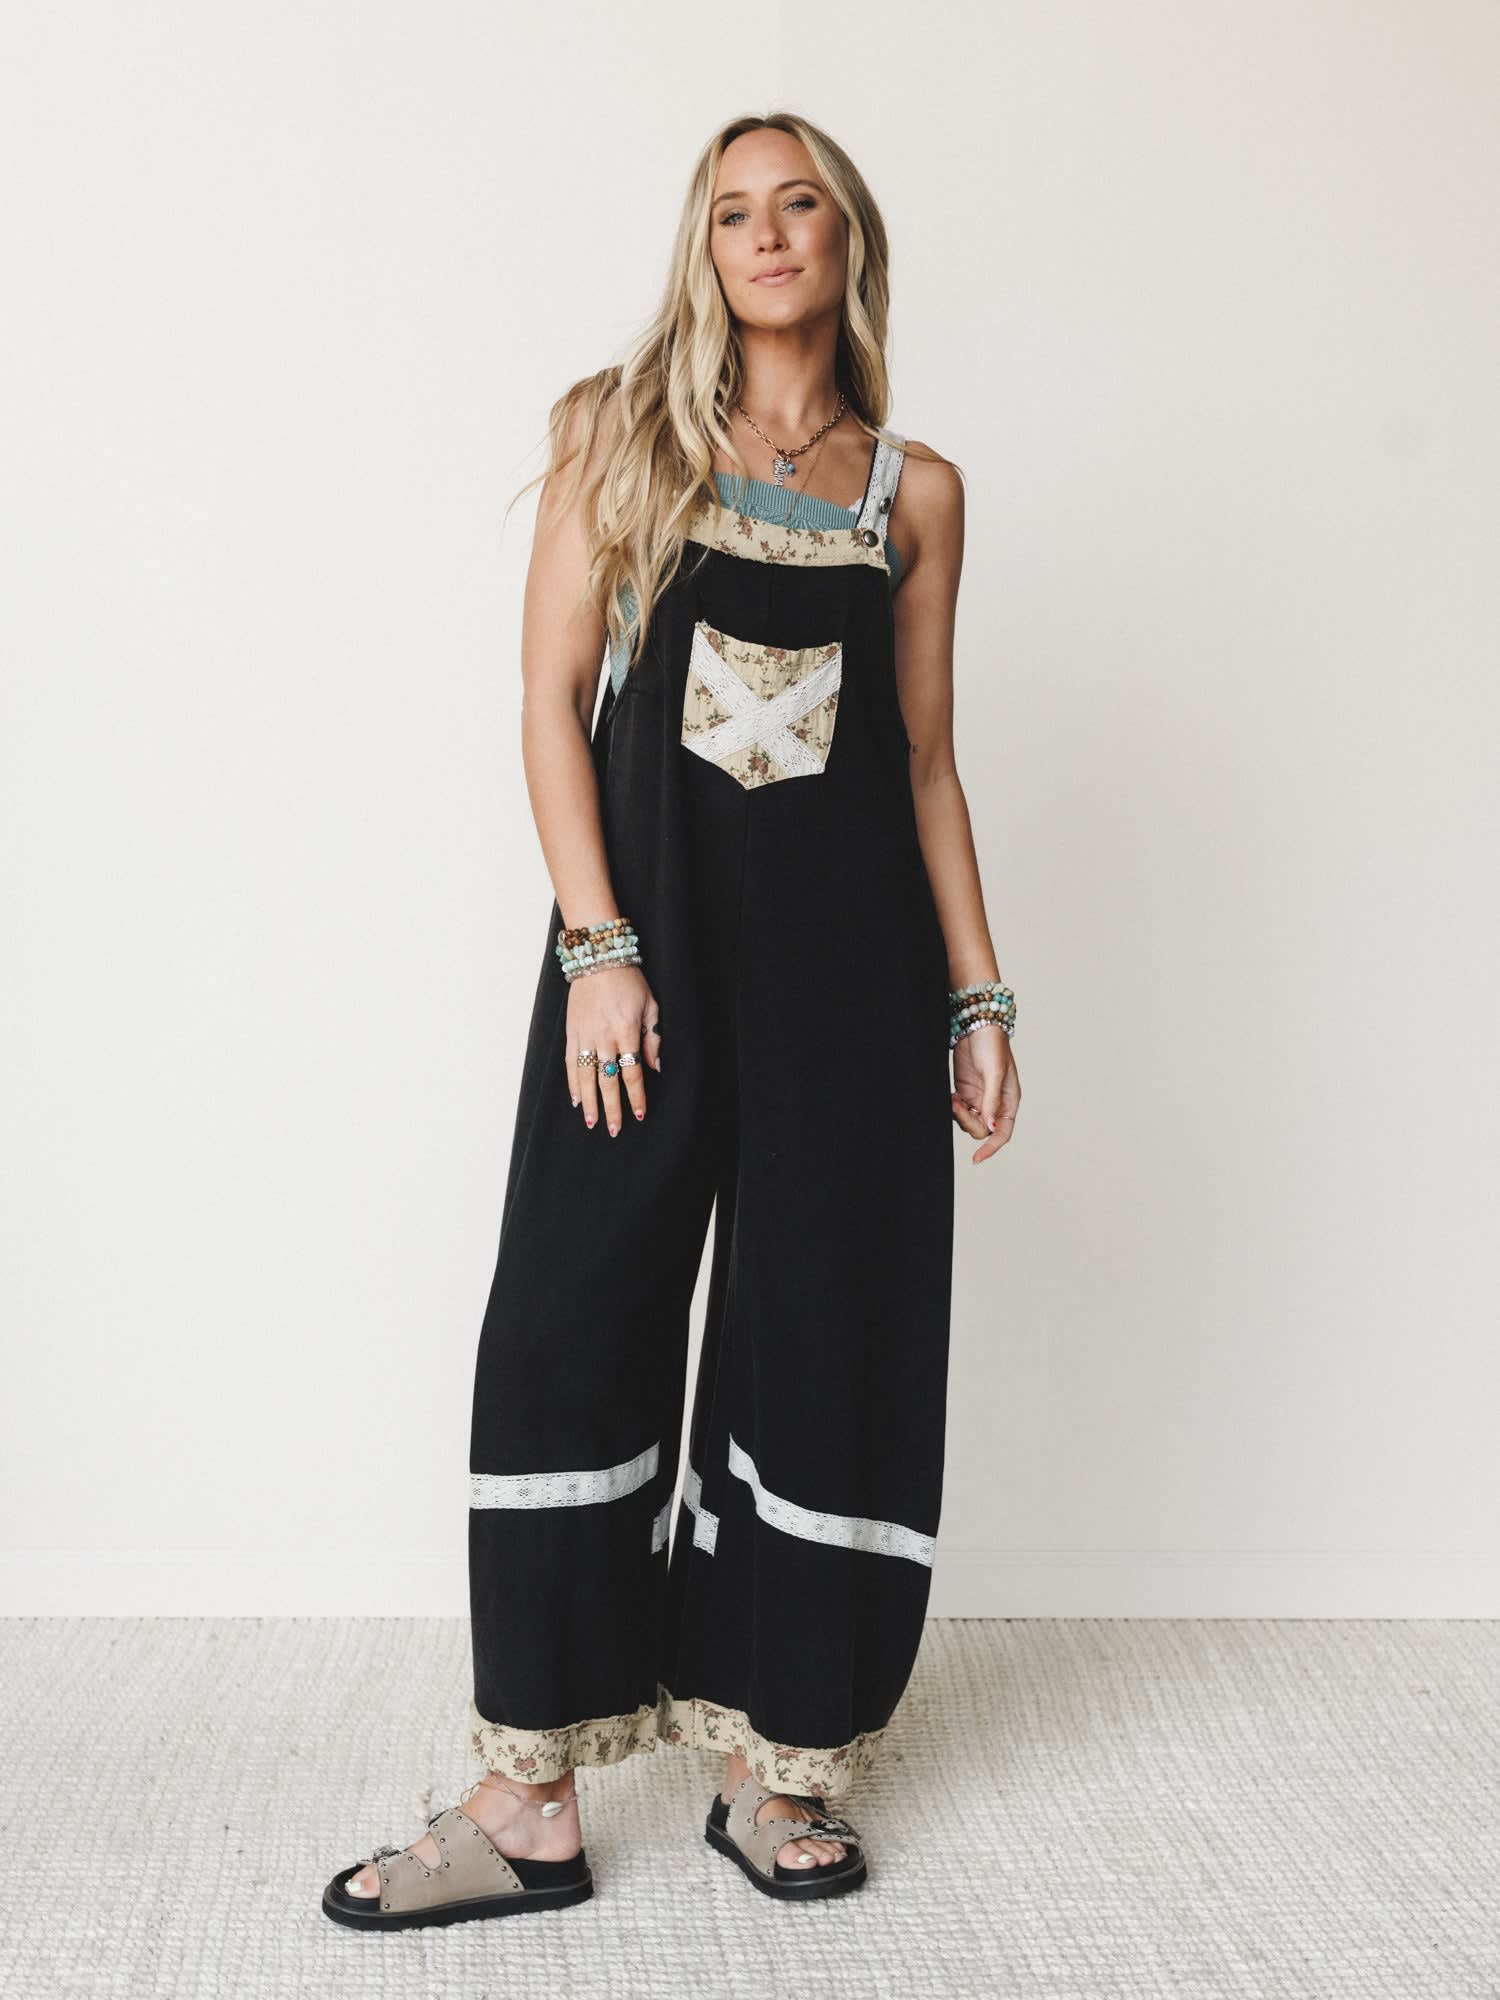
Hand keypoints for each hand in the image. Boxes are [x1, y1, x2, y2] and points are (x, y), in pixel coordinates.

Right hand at [564, 965, 660, 1133]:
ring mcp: (585, 1035)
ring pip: (586, 1076)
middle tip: (614, 1130)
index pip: (632, 1072)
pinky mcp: (571, 1032)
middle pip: (608, 1080)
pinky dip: (572, 1083)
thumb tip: (656, 1068)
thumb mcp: (651, 1005)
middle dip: (612, 1108)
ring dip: (589, 1102)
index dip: (636, 1096)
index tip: (639, 1114)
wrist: (598, 958)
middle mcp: (604, 1037)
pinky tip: (576, 1099)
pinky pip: (570, 1062)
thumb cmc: (629, 981)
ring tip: (591, 1122)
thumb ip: (653, 1038)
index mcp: (626, 1031)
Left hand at [950, 1028, 1019, 1164]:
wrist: (976, 1026)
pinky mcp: (965, 1092)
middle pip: (982, 1130)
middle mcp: (995, 1104)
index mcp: (1009, 1101)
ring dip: (959, 1115)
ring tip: (954, 1097)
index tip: (976, 1158)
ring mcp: (980, 1099)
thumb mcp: (994, 1073)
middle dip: (968, 1121)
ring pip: (969, 1122)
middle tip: (957, 1104)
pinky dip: (953, 1108)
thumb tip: (991, 1128)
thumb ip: (992, 1100)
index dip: (991, 1148)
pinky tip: (951, 1096)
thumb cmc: (992, 1045)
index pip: (1002, 1133)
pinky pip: (959, 1111)